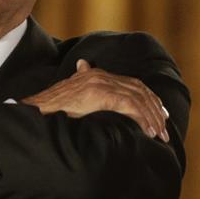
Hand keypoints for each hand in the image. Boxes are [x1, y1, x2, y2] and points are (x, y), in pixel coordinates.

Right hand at [22, 60, 169, 141]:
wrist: (34, 110)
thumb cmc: (50, 106)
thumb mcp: (69, 90)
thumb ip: (81, 80)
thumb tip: (83, 64)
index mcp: (96, 75)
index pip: (131, 84)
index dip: (148, 98)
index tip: (159, 113)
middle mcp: (101, 76)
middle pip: (138, 90)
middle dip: (154, 109)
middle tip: (164, 126)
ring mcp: (101, 84)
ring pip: (137, 99)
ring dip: (151, 117)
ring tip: (159, 134)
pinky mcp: (100, 95)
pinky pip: (129, 106)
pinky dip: (142, 118)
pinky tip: (148, 131)